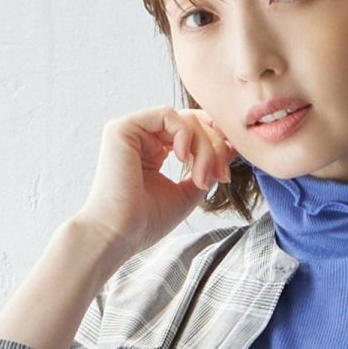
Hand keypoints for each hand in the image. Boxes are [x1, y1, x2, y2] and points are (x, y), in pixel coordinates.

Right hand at [74, 105, 237, 261]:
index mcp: (153, 152)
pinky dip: (184, 133)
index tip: (225, 172)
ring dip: (202, 146)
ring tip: (202, 176)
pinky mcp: (123, 128)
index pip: (191, 134)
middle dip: (213, 147)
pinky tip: (183, 157)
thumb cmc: (146, 222)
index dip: (214, 145)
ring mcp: (132, 131)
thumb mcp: (187, 194)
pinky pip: (166, 114)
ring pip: (183, 119)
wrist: (118, 234)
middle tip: (220, 175)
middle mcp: (142, 138)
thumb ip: (205, 170)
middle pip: (191, 123)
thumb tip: (229, 149)